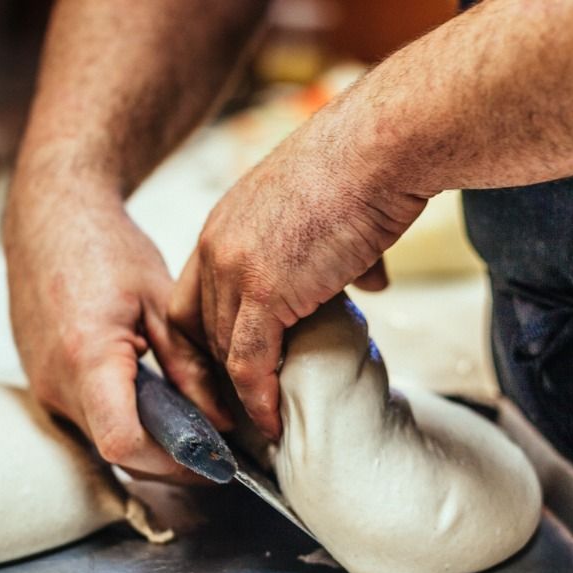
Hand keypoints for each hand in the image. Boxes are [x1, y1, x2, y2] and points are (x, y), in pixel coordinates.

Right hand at [4, 178, 230, 479]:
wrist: (48, 219)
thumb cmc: (106, 248)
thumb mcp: (161, 301)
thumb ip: (191, 366)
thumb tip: (222, 420)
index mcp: (89, 356)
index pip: (125, 444)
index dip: (173, 462)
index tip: (212, 459)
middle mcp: (57, 382)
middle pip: (118, 453)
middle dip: (169, 460)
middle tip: (213, 448)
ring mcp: (43, 387)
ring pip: (102, 442)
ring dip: (146, 443)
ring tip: (187, 422)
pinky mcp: (42, 385)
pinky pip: (88, 422)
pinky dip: (123, 421)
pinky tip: (151, 401)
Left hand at [168, 96, 427, 439]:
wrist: (379, 146)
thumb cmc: (368, 168)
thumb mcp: (332, 212)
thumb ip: (335, 252)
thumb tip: (368, 280)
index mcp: (225, 224)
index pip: (193, 298)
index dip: (206, 342)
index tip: (225, 373)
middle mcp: (217, 246)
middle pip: (202, 330)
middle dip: (219, 376)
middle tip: (243, 412)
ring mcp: (236, 269)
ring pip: (224, 352)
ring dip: (241, 395)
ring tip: (263, 426)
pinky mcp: (265, 291)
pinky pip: (250, 363)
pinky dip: (260, 399)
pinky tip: (275, 422)